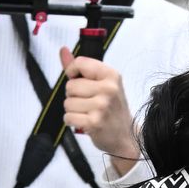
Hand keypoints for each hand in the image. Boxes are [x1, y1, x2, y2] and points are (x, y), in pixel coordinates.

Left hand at [60, 46, 139, 170]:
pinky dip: (72, 121)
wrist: (126, 136)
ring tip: (87, 113)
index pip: (80, 63)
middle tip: (88, 103)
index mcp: (111, 75)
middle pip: (70, 85)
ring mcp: (101, 106)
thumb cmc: (112, 109)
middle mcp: (108, 89)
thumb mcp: (102, 84)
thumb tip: (63, 50)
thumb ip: (81, 68)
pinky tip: (84, 122)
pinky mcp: (94, 122)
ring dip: (73, 110)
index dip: (72, 72)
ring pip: (68, 103)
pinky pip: (68, 117)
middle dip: (74, 96)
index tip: (78, 81)